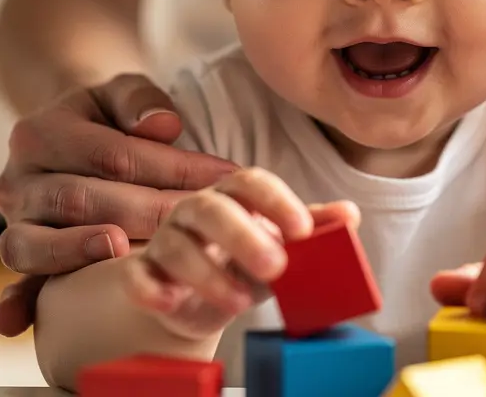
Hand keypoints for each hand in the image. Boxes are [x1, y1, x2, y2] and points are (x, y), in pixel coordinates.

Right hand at [0, 74, 237, 336]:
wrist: (67, 135)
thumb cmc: (109, 118)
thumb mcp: (123, 92)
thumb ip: (140, 100)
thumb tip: (163, 125)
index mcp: (41, 133)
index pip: (113, 154)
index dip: (171, 168)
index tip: (221, 179)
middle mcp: (18, 179)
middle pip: (81, 199)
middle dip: (148, 212)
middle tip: (199, 222)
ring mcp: (15, 221)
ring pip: (37, 242)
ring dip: (82, 252)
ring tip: (126, 254)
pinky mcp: (22, 254)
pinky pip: (15, 282)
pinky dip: (17, 302)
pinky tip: (19, 321)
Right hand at [123, 167, 360, 336]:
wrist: (204, 299)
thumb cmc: (247, 261)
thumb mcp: (285, 245)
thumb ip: (314, 228)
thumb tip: (350, 213)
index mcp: (235, 196)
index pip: (252, 183)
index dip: (277, 202)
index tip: (303, 230)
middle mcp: (196, 210)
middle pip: (213, 210)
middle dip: (244, 237)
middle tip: (276, 267)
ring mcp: (166, 240)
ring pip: (178, 246)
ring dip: (210, 275)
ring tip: (242, 302)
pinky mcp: (143, 274)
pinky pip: (136, 275)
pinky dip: (149, 287)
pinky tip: (170, 300)